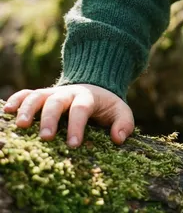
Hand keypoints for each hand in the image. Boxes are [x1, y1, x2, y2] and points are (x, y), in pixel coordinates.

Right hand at [3, 84, 133, 147]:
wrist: (94, 85)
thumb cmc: (105, 105)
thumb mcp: (120, 111)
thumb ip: (124, 123)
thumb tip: (118, 138)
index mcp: (88, 97)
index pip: (82, 109)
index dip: (77, 125)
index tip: (73, 144)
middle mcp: (68, 93)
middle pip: (56, 102)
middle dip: (50, 119)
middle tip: (46, 137)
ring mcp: (52, 93)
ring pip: (38, 95)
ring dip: (28, 109)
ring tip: (21, 126)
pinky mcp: (41, 95)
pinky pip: (26, 93)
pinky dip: (17, 99)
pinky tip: (7, 111)